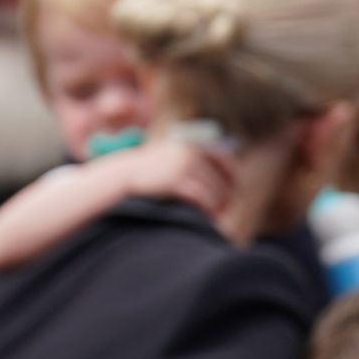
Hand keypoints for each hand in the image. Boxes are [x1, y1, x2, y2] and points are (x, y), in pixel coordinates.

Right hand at [120, 140, 236, 217]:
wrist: (125, 173)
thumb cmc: (153, 169)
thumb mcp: (175, 156)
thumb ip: (197, 160)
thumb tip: (226, 174)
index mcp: (194, 145)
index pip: (226, 161)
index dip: (232, 177)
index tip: (233, 190)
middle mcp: (192, 152)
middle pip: (220, 178)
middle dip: (224, 194)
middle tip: (224, 207)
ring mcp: (184, 165)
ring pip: (212, 189)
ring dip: (216, 203)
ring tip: (215, 213)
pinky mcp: (176, 179)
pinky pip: (200, 196)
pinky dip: (205, 206)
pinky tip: (205, 214)